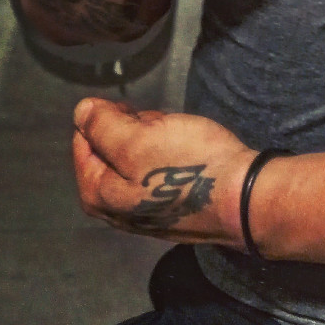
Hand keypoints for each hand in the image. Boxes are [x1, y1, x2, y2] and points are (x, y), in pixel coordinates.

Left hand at [72, 98, 253, 243]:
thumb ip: (103, 125)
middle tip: (161, 126)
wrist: (242, 199)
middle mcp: (115, 210)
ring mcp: (144, 213)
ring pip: (137, 160)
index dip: (107, 117)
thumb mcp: (139, 138)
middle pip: (110, 151)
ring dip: (153, 141)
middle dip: (132, 130)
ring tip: (179, 138)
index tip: (135, 112)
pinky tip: (188, 155)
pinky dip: (168, 158)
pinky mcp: (170, 210)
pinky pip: (157, 174)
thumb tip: (81, 112)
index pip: (84, 139)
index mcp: (98, 194)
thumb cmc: (187, 166)